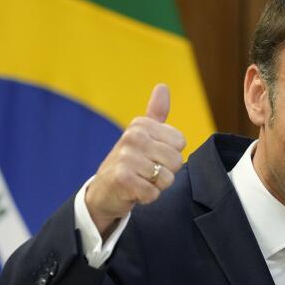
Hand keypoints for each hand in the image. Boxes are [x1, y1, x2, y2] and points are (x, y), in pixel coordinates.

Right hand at [85, 84, 185, 236]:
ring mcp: (126, 157)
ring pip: (167, 178)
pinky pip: (153, 193)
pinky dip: (147, 197)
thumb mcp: (142, 135)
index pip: (180, 142)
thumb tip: (163, 86)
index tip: (152, 157)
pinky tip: (134, 192)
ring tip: (140, 181)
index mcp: (141, 125)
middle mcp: (133, 137)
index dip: (171, 155)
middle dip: (166, 173)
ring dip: (156, 186)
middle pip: (177, 161)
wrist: (104, 190)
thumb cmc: (129, 162)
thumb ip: (156, 113)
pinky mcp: (123, 178)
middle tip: (146, 172)